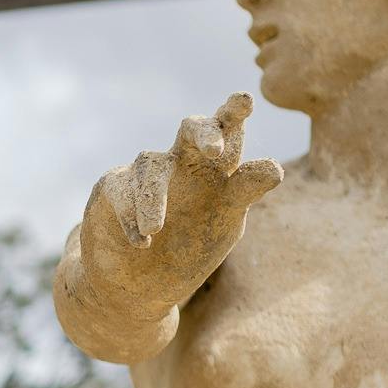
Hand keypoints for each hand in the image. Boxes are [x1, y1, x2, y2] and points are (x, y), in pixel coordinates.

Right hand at [86, 94, 283, 302]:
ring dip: (154, 200)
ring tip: (155, 231)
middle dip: (203, 132)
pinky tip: (141, 242)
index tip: (245, 99)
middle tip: (214, 151)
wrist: (136, 288)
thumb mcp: (223, 225)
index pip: (229, 135)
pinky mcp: (112, 185)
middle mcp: (182, 163)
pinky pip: (121, 190)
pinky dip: (131, 216)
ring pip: (151, 165)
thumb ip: (244, 194)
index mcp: (216, 171)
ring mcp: (146, 173)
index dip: (234, 113)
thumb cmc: (185, 252)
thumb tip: (275, 167)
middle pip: (191, 129)